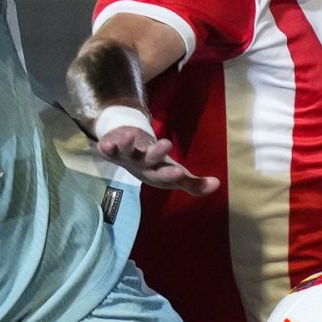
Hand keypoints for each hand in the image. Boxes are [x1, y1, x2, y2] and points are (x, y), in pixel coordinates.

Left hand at [97, 123, 217, 195]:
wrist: (128, 154)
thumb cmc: (155, 165)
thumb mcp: (175, 173)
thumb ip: (194, 183)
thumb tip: (217, 185)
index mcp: (159, 174)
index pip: (168, 177)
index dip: (174, 177)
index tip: (181, 173)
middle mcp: (142, 168)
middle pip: (150, 163)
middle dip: (156, 155)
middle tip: (167, 145)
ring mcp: (126, 159)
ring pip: (128, 153)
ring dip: (128, 146)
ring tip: (131, 136)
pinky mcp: (112, 151)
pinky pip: (108, 150)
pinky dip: (106, 148)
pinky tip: (104, 144)